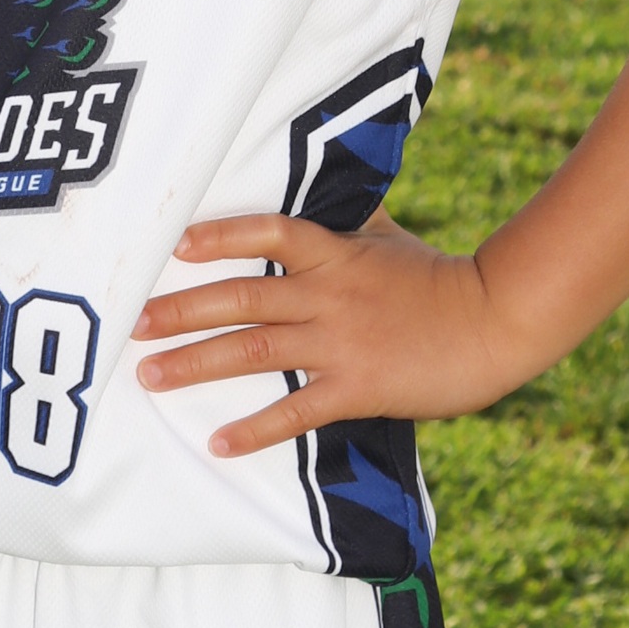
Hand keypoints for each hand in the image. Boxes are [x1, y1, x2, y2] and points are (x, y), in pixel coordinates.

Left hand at [132, 210, 525, 456]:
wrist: (495, 323)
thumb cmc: (437, 278)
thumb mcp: (387, 236)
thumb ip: (346, 217)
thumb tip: (321, 184)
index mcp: (335, 253)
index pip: (268, 231)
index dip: (221, 235)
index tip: (175, 244)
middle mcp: (328, 294)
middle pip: (243, 297)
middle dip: (182, 310)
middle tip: (133, 322)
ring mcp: (340, 343)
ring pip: (254, 351)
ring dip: (197, 363)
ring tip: (150, 376)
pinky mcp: (356, 388)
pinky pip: (294, 412)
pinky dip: (254, 429)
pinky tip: (216, 443)